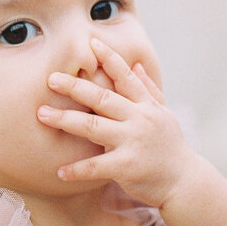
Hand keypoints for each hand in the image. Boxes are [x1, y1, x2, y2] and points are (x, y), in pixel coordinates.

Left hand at [36, 38, 198, 207]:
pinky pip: (96, 166)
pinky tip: (60, 171)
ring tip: (42, 114)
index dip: (109, 58)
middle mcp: (140, 119)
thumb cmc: (170, 148)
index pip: (126, 77)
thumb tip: (137, 65)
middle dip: (75, 87)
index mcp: (146, 105)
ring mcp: (133, 142)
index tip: (91, 43)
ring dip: (65, 119)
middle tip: (51, 79)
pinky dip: (77, 169)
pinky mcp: (127, 166)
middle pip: (103, 98)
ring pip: (93, 126)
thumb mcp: (164, 115)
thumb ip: (149, 90)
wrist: (185, 182)